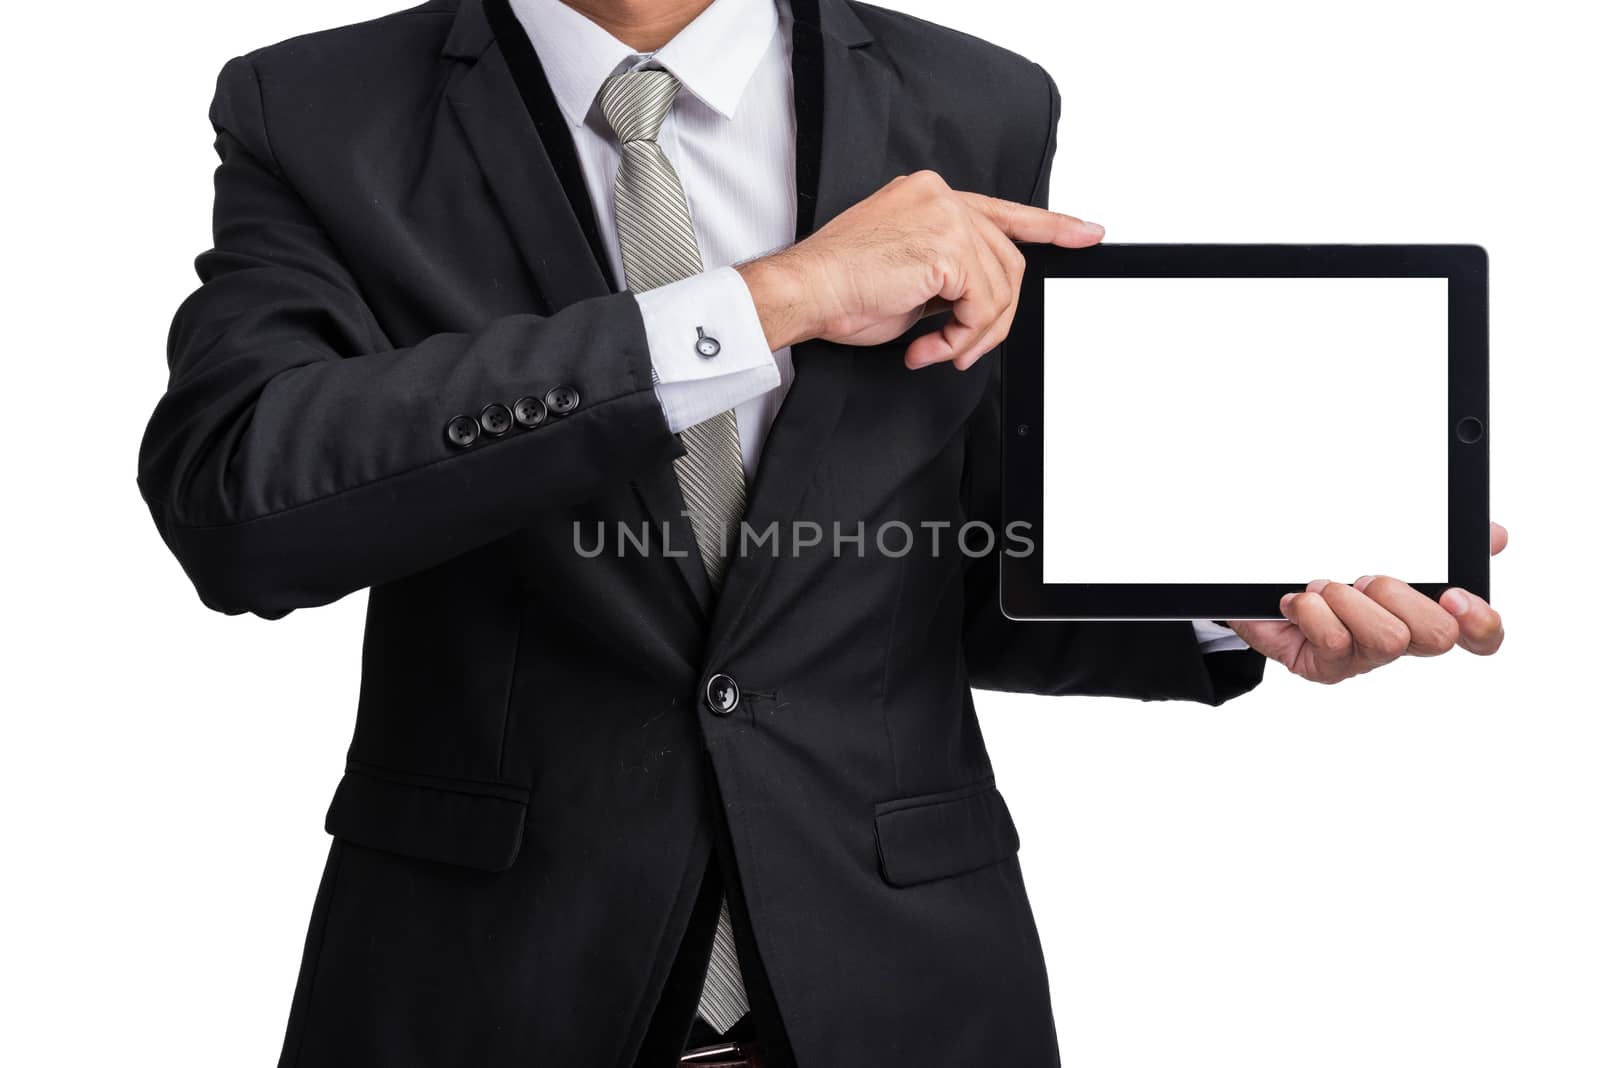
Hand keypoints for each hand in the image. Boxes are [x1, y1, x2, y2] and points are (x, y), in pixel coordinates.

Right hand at [735, 170, 1102, 368]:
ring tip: (936, 352)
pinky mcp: (947, 248)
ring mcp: (946, 217)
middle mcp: (942, 197)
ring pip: (999, 289)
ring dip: (973, 335)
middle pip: (1008, 261)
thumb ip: (948, 275)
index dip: (1051, 225)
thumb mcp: (906, 274)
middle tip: (961, 349)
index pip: (1003, 210)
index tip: (1086, 233)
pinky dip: (961, 337)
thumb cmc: (838, 288)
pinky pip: (982, 305)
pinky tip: (928, 348)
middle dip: (995, 318)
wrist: (805, 291)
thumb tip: (977, 304)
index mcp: (930, 196)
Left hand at [1226, 523, 1507, 683]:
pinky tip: (1297, 601)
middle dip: (1400, 596)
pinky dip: (1312, 611)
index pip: (1478, 634)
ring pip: (1386, 640)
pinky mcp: (1324, 666)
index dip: (1480, 622)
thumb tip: (1493, 535)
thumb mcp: (1383, 543)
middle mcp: (1400, 639)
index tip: (1455, 595)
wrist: (1260, 584)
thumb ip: (1439, 541)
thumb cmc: (1326, 563)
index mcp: (1424, 610)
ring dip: (1350, 600)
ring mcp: (1363, 657)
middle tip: (1366, 578)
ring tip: (1324, 587)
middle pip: (1436, 636)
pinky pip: (1333, 641)